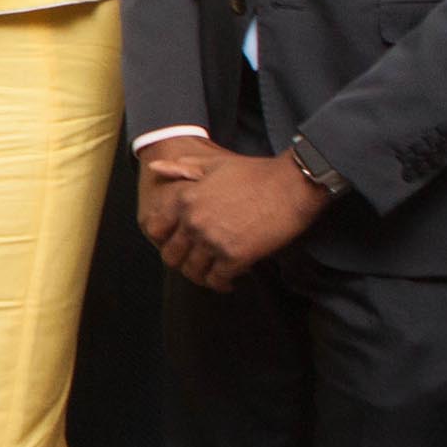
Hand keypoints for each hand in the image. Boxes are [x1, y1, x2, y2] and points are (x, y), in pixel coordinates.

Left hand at [141, 137, 329, 290]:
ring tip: (212, 273)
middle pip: (172, 255)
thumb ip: (182, 168)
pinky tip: (229, 280)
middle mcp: (193, 222)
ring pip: (193, 271)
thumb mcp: (214, 164)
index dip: (164, 239)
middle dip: (182, 261)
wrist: (292, 185)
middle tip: (196, 262)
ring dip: (201, 275)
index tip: (178, 243)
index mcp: (184, 199)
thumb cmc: (255, 172)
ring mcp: (213, 241)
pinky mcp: (235, 257)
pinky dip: (221, 283)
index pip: (155, 230)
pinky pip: (217, 280)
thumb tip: (154, 167)